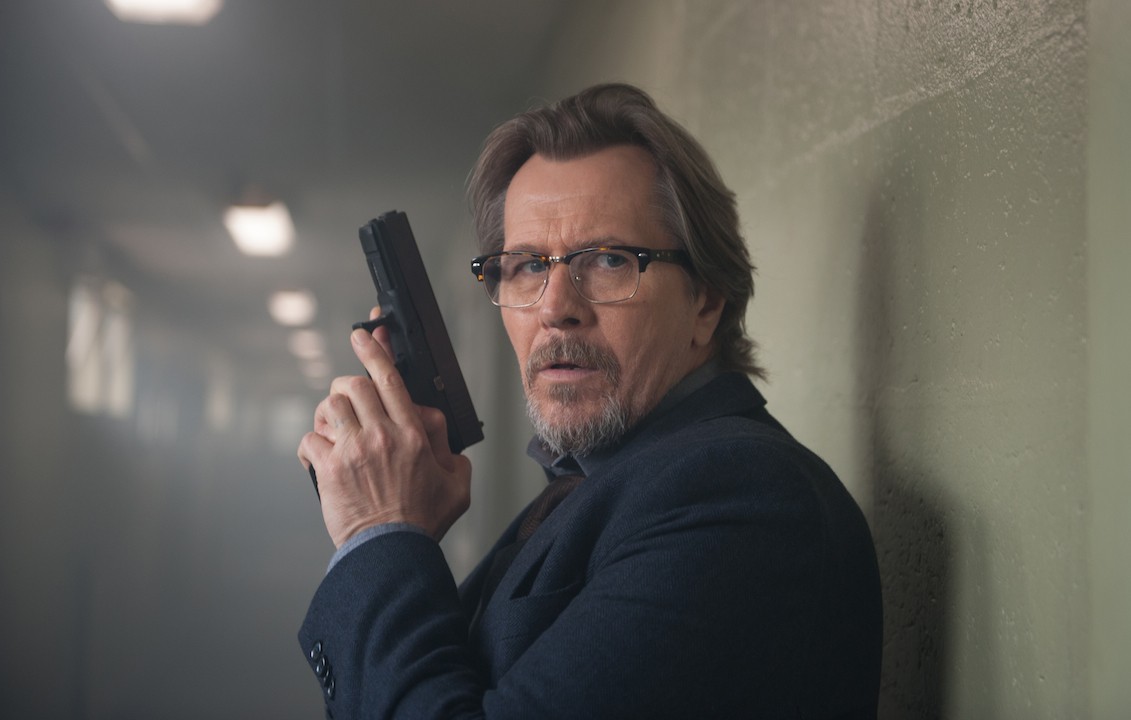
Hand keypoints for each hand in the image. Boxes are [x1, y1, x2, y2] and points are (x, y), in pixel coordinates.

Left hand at [297, 312, 471, 546]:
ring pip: (330, 406)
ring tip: (334, 428)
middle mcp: (381, 435)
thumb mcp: (457, 484)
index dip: (375, 350)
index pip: (390, 379)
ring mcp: (352, 450)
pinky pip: (309, 439)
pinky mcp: (328, 469)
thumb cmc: (422, 521)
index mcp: (412, 434)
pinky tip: (320, 457)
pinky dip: (311, 445)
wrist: (391, 551)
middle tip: (350, 399)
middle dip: (348, 385)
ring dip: (329, 413)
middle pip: (354, 384)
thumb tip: (438, 433)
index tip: (365, 333)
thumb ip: (452, 453)